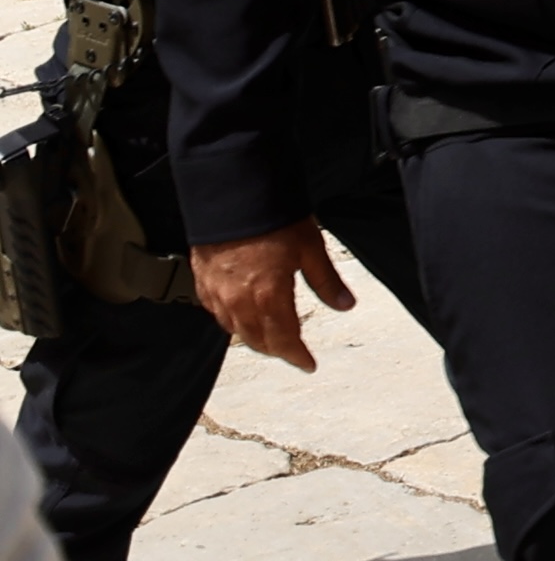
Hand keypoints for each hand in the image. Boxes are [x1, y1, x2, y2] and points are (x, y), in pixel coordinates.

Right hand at [191, 219, 349, 371]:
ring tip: (271, 338)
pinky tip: (241, 317)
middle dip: (277, 350)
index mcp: (268, 296)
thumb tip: (346, 305)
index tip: (308, 364)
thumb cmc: (272, 217)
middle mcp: (238, 302)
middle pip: (257, 341)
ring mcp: (216, 294)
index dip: (297, 356)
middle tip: (293, 352)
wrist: (231, 196)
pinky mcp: (201, 282)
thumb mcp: (311, 247)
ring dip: (254, 339)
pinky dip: (232, 322)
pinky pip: (217, 314)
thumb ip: (326, 281)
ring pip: (235, 331)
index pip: (284, 340)